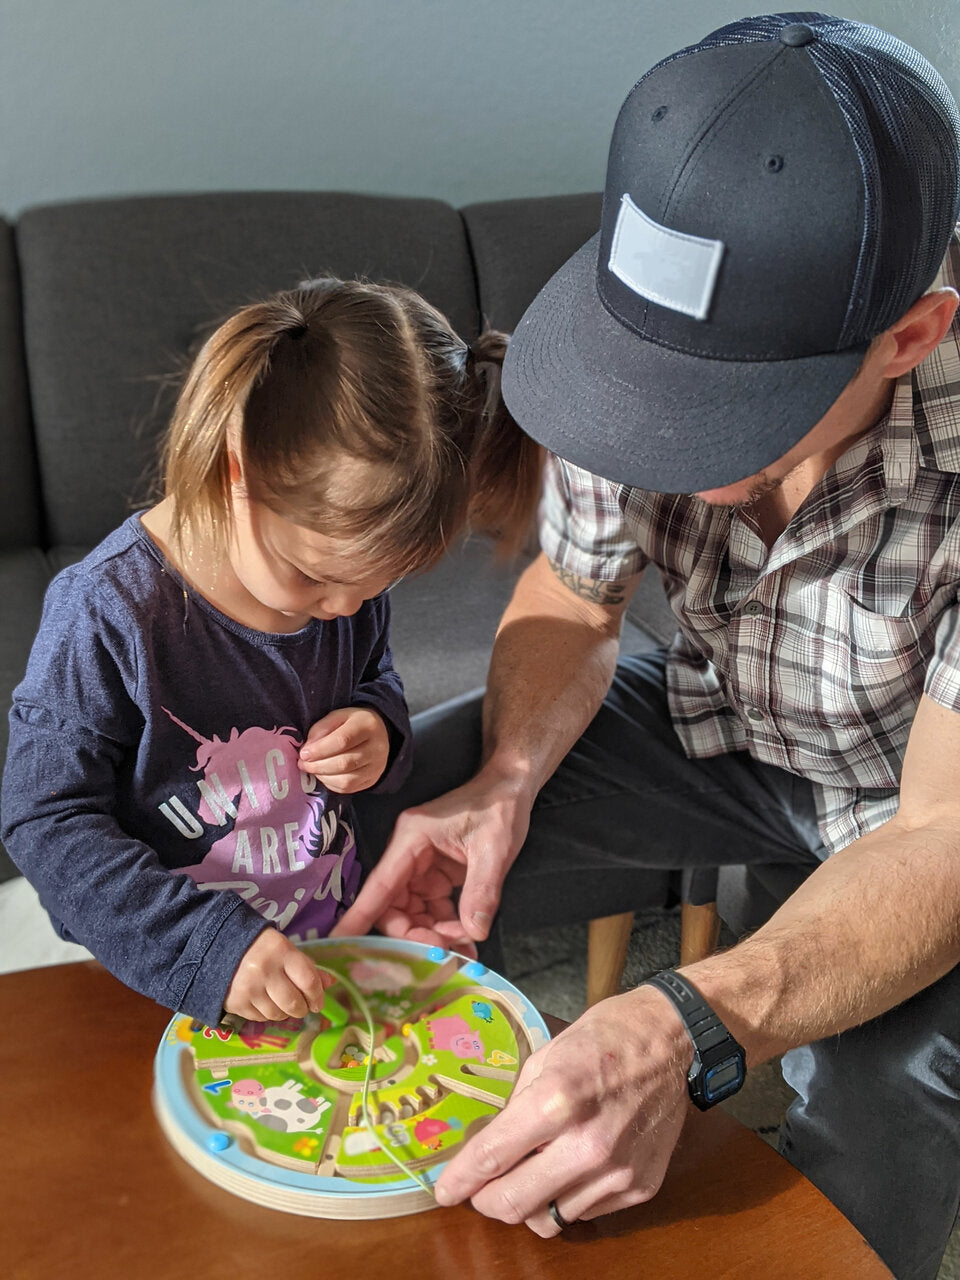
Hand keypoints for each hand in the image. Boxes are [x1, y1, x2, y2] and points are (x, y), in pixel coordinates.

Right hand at [224, 928, 333, 1021]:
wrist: (219, 948)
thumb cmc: (260, 948)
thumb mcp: (285, 950)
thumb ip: (307, 967)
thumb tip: (329, 983)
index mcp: (282, 952)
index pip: (308, 981)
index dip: (318, 996)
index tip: (318, 1003)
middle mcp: (265, 970)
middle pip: (294, 1004)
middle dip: (302, 1009)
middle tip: (301, 1006)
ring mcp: (249, 988)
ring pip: (277, 1015)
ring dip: (284, 1013)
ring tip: (281, 1002)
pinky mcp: (236, 1003)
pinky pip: (260, 1018)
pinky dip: (266, 1014)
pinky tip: (264, 1002)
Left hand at [298, 706, 390, 793]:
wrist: (378, 734)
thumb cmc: (352, 724)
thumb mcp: (337, 716)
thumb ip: (321, 729)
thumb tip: (307, 750)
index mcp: (367, 726)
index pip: (343, 740)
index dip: (320, 750)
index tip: (304, 753)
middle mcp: (377, 748)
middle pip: (344, 763)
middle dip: (318, 765)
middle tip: (303, 763)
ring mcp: (377, 767)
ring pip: (346, 780)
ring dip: (323, 776)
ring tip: (312, 769)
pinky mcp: (372, 780)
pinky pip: (348, 788)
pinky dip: (331, 784)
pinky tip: (323, 775)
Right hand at [331, 770, 531, 949]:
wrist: (511, 788)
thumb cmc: (500, 808)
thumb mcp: (496, 849)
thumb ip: (483, 891)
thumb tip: (473, 934)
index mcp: (412, 840)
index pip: (380, 886)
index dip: (358, 917)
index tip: (340, 943)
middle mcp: (408, 854)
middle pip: (393, 906)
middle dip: (414, 934)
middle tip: (445, 955)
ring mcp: (421, 865)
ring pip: (411, 912)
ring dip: (432, 935)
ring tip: (464, 951)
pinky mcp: (435, 874)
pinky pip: (430, 909)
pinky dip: (445, 928)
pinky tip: (466, 941)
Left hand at [434, 986, 692, 1234]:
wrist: (672, 1040)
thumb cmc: (604, 1038)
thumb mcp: (546, 1056)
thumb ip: (516, 1106)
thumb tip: (487, 1147)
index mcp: (557, 1100)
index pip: (492, 1157)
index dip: (459, 1179)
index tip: (445, 1190)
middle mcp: (587, 1145)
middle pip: (513, 1204)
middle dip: (486, 1201)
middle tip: (479, 1189)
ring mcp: (616, 1172)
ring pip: (547, 1219)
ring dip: (527, 1203)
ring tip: (527, 1176)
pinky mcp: (639, 1187)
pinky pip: (584, 1213)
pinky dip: (565, 1199)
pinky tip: (567, 1170)